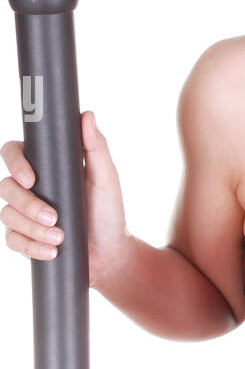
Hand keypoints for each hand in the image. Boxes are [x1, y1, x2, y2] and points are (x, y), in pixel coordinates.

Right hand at [1, 110, 129, 288]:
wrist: (110, 253)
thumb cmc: (108, 212)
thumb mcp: (106, 178)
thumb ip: (96, 147)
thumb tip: (87, 115)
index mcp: (44, 167)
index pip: (14, 153)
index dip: (15, 163)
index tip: (31, 179)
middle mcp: (29, 188)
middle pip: (6, 187)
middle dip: (27, 204)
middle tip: (53, 216)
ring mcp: (23, 214)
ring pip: (7, 215)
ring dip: (32, 228)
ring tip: (59, 238)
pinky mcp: (24, 238)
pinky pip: (12, 240)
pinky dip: (31, 247)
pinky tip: (50, 251)